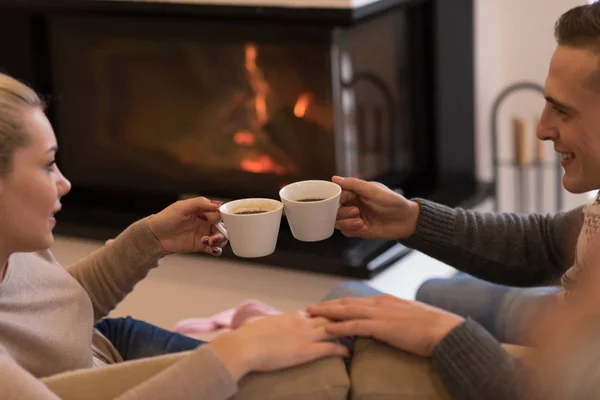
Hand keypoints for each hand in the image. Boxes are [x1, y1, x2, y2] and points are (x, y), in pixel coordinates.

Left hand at [147, 197, 227, 254]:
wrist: (154, 236)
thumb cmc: (165, 218)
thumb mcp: (182, 206)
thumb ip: (200, 203)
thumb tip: (218, 204)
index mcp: (202, 210)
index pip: (219, 213)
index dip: (222, 217)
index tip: (218, 221)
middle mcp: (205, 222)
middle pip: (223, 226)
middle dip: (223, 232)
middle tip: (214, 236)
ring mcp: (203, 234)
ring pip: (220, 238)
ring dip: (220, 241)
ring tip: (209, 242)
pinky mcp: (200, 245)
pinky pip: (213, 248)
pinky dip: (216, 250)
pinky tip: (211, 249)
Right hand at [209, 311, 348, 380]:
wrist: (244, 346)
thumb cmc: (247, 337)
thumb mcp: (261, 324)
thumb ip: (269, 324)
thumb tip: (262, 325)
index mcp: (292, 316)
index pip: (316, 313)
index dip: (328, 315)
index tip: (338, 316)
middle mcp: (302, 322)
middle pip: (330, 317)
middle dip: (344, 318)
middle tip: (356, 320)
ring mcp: (306, 336)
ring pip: (334, 329)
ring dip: (347, 331)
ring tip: (358, 334)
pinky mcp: (307, 351)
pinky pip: (330, 348)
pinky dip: (342, 349)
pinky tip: (350, 353)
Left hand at [307, 295, 463, 356]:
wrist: (444, 331)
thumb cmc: (430, 328)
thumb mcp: (407, 318)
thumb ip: (392, 319)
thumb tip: (382, 326)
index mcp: (385, 301)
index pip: (356, 301)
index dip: (339, 304)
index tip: (325, 306)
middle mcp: (379, 303)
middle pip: (346, 302)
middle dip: (327, 305)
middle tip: (309, 308)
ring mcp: (380, 313)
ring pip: (346, 310)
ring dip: (327, 312)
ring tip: (311, 315)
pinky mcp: (382, 326)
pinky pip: (355, 325)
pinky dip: (339, 326)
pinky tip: (327, 329)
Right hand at [332, 176, 419, 239]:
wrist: (406, 220)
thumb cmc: (393, 202)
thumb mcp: (374, 190)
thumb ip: (354, 184)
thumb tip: (334, 179)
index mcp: (355, 192)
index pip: (337, 193)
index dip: (337, 196)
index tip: (347, 198)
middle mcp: (352, 204)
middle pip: (334, 209)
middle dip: (342, 211)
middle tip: (356, 211)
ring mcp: (354, 218)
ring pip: (337, 221)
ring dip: (346, 221)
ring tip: (360, 221)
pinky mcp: (358, 230)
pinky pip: (346, 231)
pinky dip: (351, 229)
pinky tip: (363, 227)